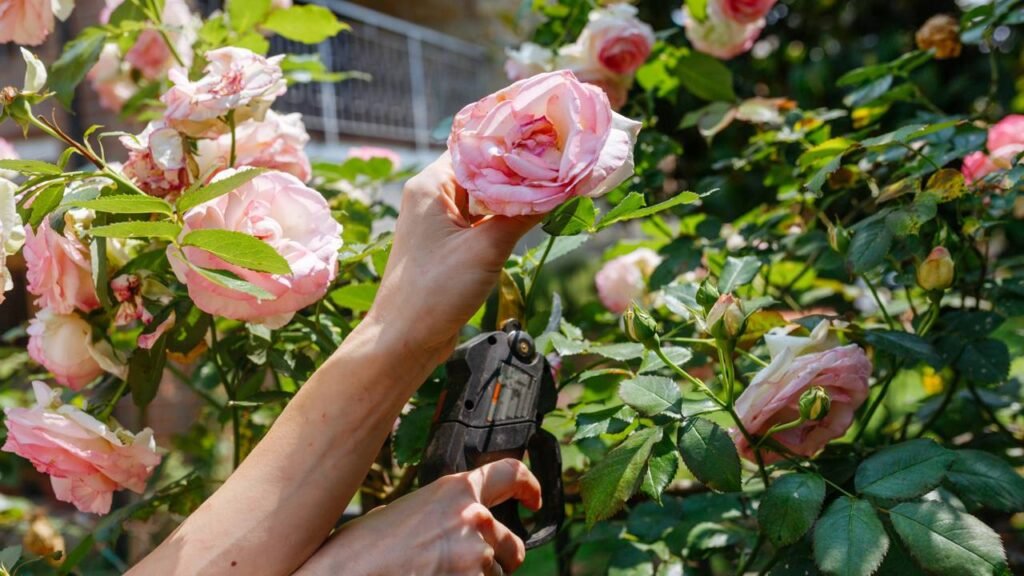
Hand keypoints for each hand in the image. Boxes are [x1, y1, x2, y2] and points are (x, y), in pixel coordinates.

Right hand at [293, 459, 541, 575]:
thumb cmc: (361, 548)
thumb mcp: (403, 511)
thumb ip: (440, 511)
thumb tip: (453, 522)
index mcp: (455, 491)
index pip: (511, 474)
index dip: (529, 487)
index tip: (534, 500)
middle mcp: (473, 519)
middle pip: (513, 543)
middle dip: (497, 556)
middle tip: (461, 564)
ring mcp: (475, 558)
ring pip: (497, 575)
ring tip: (434, 573)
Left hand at [366, 153, 541, 362]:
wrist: (405, 339)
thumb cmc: (435, 291)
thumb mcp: (485, 249)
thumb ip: (522, 215)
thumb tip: (559, 188)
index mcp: (431, 185)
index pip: (476, 146)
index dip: (513, 142)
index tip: (549, 138)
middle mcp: (432, 196)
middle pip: (483, 169)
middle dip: (520, 169)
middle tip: (560, 162)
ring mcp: (440, 220)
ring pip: (485, 196)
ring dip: (515, 195)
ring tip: (555, 185)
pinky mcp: (449, 243)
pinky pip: (482, 219)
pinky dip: (506, 216)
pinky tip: (535, 215)